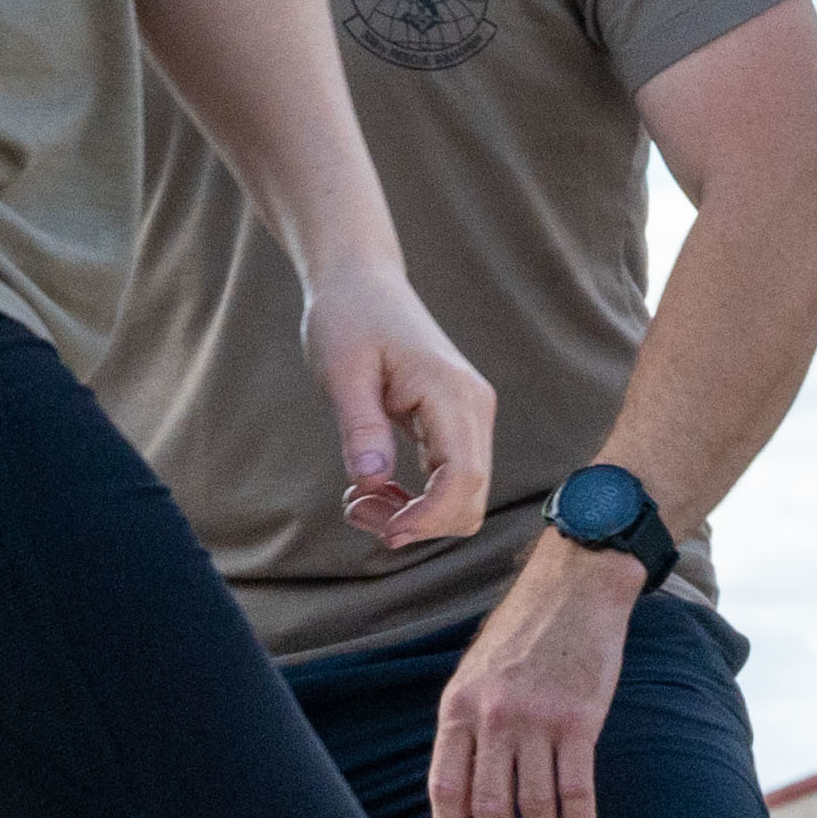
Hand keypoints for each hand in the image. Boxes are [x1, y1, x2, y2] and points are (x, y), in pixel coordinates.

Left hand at [302, 264, 492, 546]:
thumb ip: (360, 428)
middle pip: (471, 498)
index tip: (385, 534)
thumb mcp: (342, 372)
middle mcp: (474, 409)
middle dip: (418, 522)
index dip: (430, 517)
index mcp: (452, 394)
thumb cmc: (348, 318)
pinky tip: (374, 488)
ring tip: (357, 500)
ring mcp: (470, 418)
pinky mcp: (456, 424)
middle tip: (354, 510)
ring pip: (465, 496)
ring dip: (415, 514)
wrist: (363, 283)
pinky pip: (451, 480)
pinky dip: (417, 498)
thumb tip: (371, 484)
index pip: (464, 477)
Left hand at [426, 538, 638, 817]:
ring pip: (534, 801)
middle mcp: (492, 717)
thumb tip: (465, 783)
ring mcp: (536, 719)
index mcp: (458, 707)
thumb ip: (468, 724)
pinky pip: (576, 784)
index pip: (446, 785)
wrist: (574, 591)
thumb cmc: (525, 634)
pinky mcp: (580, 718)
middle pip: (489, 803)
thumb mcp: (476, 673)